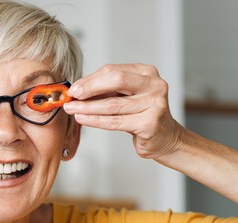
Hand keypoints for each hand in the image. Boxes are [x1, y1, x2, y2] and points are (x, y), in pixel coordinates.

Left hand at [63, 64, 183, 159]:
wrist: (165, 138)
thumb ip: (107, 90)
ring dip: (88, 107)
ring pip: (112, 104)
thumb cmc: (142, 115)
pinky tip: (83, 119)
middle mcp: (154, 85)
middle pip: (116, 80)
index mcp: (147, 73)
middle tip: (72, 96)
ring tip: (72, 109)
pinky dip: (95, 121)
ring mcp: (154, 104)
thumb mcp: (127, 96)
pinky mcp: (149, 123)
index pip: (114, 70)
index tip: (74, 88)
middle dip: (90, 88)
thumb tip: (78, 89)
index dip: (90, 79)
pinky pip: (115, 122)